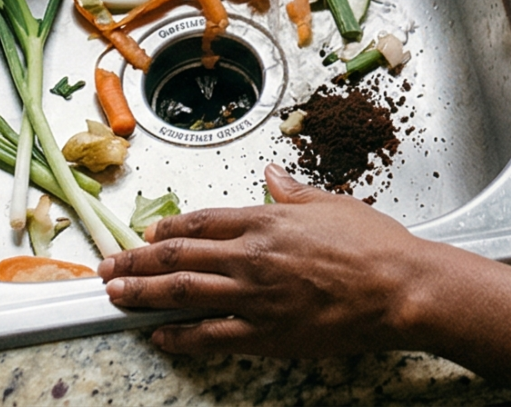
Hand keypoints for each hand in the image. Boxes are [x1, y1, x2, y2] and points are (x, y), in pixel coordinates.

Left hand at [99, 164, 447, 355]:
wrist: (402, 289)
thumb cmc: (377, 248)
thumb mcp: (333, 204)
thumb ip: (294, 192)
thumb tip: (272, 175)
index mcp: (269, 221)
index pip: (203, 221)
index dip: (169, 229)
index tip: (148, 236)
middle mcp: (254, 256)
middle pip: (180, 256)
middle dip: (137, 262)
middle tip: (109, 268)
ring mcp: (256, 297)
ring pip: (184, 293)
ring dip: (144, 294)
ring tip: (116, 295)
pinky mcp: (267, 334)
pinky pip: (210, 336)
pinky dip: (180, 336)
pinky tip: (160, 334)